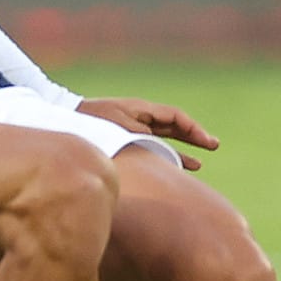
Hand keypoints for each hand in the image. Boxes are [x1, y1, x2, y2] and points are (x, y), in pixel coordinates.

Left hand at [77, 96, 219, 170]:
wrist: (66, 119)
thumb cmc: (91, 121)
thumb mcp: (118, 128)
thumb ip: (140, 136)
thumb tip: (158, 148)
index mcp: (142, 110)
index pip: (175, 117)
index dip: (194, 129)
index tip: (208, 142)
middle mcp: (141, 118)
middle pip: (174, 126)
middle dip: (194, 137)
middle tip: (214, 146)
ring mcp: (134, 128)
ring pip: (165, 139)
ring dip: (181, 150)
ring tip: (198, 165)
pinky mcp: (126, 139)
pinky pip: (152, 147)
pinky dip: (163, 157)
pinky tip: (172, 170)